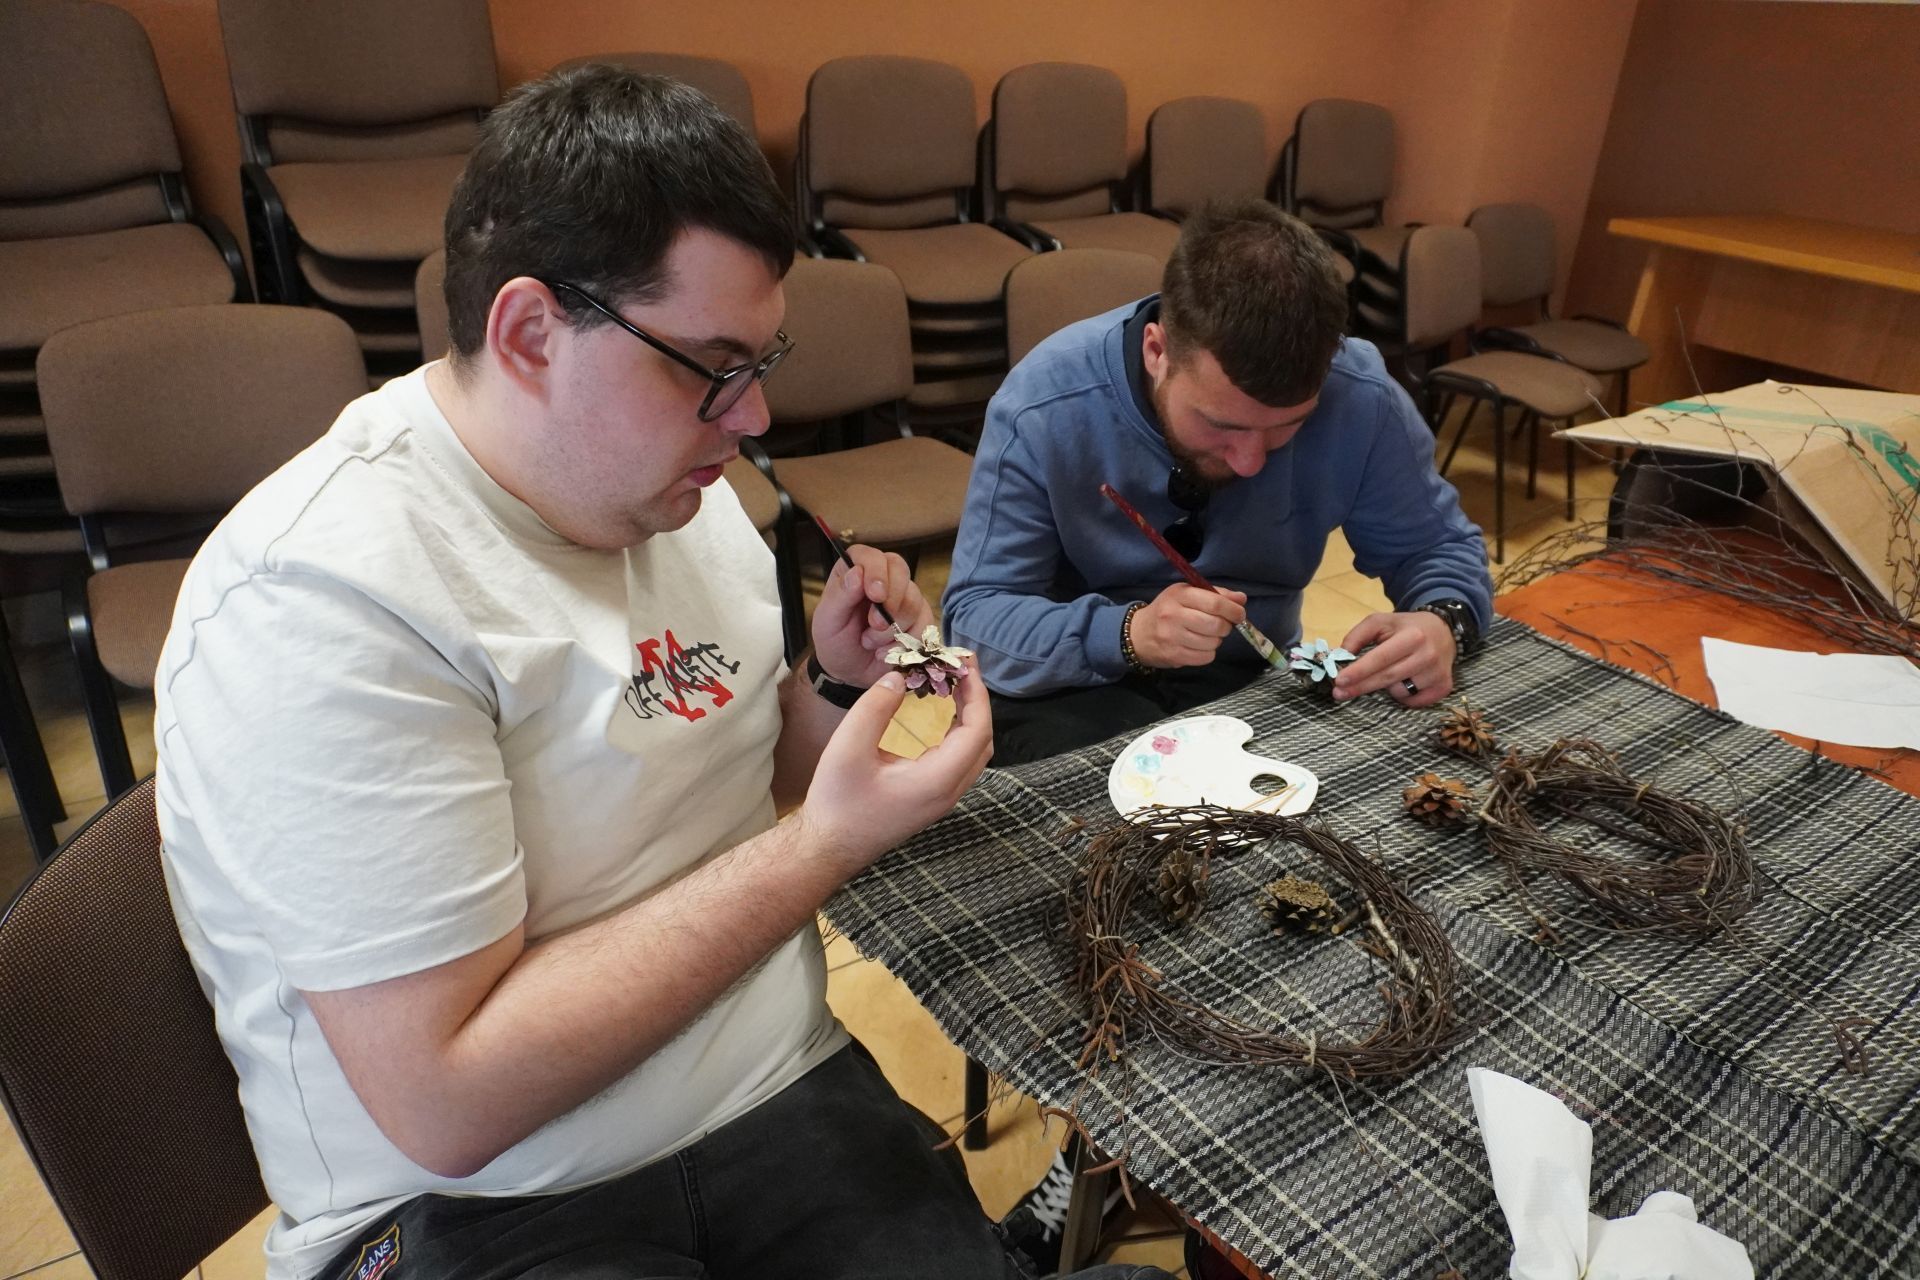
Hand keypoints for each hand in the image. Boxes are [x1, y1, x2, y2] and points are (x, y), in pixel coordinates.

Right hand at [795, 661, 993, 875]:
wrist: (826, 849)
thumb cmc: (837, 804)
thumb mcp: (848, 749)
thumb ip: (875, 708)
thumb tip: (898, 678)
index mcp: (938, 781)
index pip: (976, 730)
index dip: (976, 693)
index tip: (966, 662)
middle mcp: (948, 792)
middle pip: (981, 741)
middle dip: (976, 701)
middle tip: (960, 667)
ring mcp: (941, 799)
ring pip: (972, 753)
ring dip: (968, 716)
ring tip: (953, 684)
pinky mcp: (929, 800)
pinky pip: (957, 761)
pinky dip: (956, 732)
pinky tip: (940, 715)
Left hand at [811, 544, 932, 686]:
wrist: (851, 672)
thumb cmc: (835, 641)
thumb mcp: (828, 621)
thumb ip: (840, 596)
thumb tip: (857, 572)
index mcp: (855, 571)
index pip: (870, 556)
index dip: (876, 571)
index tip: (875, 595)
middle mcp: (883, 578)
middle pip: (900, 570)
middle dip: (890, 602)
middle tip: (874, 625)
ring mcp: (904, 597)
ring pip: (913, 601)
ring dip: (892, 629)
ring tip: (870, 643)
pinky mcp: (920, 618)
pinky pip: (925, 624)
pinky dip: (907, 642)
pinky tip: (887, 651)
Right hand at [1129, 583, 1246, 668]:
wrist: (1138, 634)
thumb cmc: (1167, 611)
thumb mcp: (1187, 594)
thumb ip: (1216, 594)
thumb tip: (1241, 599)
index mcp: (1179, 595)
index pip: (1215, 603)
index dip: (1233, 610)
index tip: (1239, 614)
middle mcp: (1173, 615)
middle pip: (1216, 625)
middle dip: (1226, 626)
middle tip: (1221, 626)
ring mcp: (1172, 637)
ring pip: (1213, 643)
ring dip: (1216, 640)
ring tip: (1206, 635)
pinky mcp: (1174, 656)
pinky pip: (1206, 657)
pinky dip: (1208, 653)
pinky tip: (1199, 646)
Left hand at [1332, 611, 1455, 705]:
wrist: (1443, 631)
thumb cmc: (1405, 628)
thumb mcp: (1380, 622)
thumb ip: (1357, 636)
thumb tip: (1341, 656)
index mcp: (1412, 636)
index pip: (1381, 657)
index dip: (1359, 671)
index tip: (1339, 680)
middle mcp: (1428, 656)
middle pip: (1387, 678)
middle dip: (1360, 687)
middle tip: (1338, 693)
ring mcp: (1438, 673)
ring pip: (1399, 692)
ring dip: (1386, 687)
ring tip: (1391, 671)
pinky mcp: (1444, 687)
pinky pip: (1413, 701)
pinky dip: (1403, 696)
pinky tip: (1406, 681)